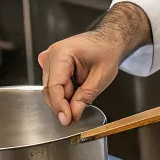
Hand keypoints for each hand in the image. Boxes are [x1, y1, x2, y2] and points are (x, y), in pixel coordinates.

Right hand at [39, 3, 151, 125]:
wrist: (109, 40)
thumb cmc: (107, 52)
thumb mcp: (101, 77)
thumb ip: (84, 97)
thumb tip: (72, 114)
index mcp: (61, 53)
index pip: (54, 87)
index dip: (60, 106)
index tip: (66, 120)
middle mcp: (51, 54)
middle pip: (50, 89)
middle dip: (63, 103)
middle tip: (76, 114)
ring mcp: (50, 59)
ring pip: (51, 88)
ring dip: (65, 96)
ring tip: (83, 92)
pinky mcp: (53, 64)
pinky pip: (54, 83)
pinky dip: (64, 91)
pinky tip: (77, 87)